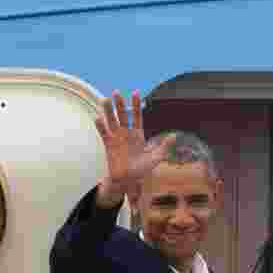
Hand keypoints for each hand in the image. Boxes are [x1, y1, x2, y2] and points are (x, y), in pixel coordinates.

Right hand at [94, 90, 174, 206]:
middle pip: (122, 115)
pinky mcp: (109, 145)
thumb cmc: (143, 169)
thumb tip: (174, 136)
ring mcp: (117, 138)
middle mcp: (126, 133)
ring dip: (108, 111)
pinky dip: (101, 126)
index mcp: (138, 134)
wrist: (129, 180)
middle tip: (116, 92)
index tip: (135, 92)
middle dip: (119, 104)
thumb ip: (164, 146)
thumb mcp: (156, 158)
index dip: (136, 104)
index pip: (137, 116)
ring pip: (112, 121)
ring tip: (105, 100)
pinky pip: (104, 133)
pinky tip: (98, 118)